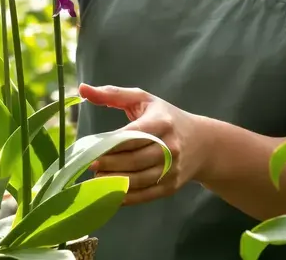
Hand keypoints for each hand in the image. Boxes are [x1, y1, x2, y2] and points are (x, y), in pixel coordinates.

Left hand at [79, 83, 210, 205]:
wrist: (203, 143)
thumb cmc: (166, 117)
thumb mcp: (144, 100)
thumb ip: (113, 94)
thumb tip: (82, 89)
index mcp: (162, 123)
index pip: (133, 135)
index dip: (111, 144)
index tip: (90, 148)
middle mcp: (170, 147)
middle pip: (134, 159)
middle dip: (109, 164)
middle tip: (90, 165)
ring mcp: (172, 169)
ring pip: (138, 179)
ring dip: (114, 181)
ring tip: (96, 178)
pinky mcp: (171, 186)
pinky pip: (146, 195)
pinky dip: (126, 197)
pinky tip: (110, 193)